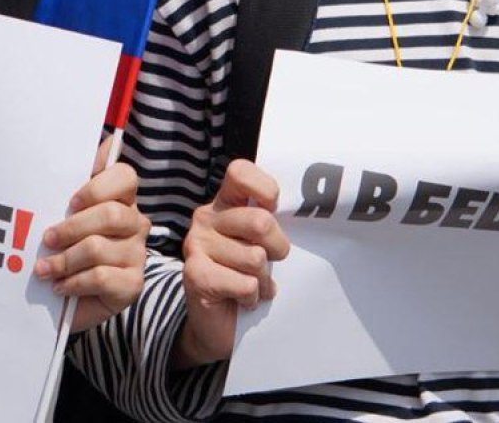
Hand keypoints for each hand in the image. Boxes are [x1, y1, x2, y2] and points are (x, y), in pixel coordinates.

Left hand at [36, 152, 149, 334]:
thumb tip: (96, 143)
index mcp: (121, 199)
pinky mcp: (132, 284)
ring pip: (99, 248)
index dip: (97, 187)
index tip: (71, 202)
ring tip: (43, 270)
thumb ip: (70, 184)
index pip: (125, 176)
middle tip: (47, 239)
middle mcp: (135, 223)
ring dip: (64, 260)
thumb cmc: (68, 250)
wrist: (72, 301)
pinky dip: (73, 282)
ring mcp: (137, 254)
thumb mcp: (64, 216)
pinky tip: (60, 286)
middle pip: (110, 214)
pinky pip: (101, 277)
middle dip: (72, 227)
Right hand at [173, 159, 288, 369]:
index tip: (274, 210)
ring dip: (263, 279)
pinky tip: (243, 299)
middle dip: (277, 248)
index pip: (240, 172)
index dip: (265, 189)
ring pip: (254, 258)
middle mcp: (205, 218)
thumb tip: (304, 211)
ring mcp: (196, 245)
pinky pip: (244, 284)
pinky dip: (252, 297)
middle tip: (271, 261)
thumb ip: (271, 221)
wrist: (218, 325)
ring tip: (255, 284)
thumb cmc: (247, 275)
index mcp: (223, 202)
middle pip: (260, 221)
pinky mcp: (194, 276)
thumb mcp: (262, 242)